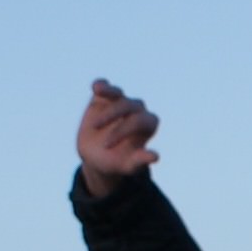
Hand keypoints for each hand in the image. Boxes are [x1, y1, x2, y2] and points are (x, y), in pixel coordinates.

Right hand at [76, 78, 159, 197]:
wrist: (97, 157)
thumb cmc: (117, 162)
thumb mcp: (128, 165)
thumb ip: (141, 160)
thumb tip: (156, 157)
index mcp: (148, 124)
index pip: (139, 121)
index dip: (123, 131)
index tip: (107, 145)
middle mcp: (138, 110)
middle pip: (128, 105)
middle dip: (111, 115)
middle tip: (96, 127)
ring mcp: (122, 101)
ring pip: (117, 93)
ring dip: (108, 93)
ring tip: (98, 91)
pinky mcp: (104, 96)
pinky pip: (104, 85)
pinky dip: (101, 84)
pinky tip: (96, 87)